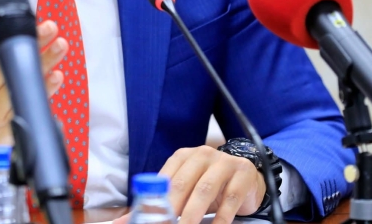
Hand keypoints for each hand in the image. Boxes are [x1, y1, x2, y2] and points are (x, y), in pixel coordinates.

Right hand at [0, 20, 66, 171]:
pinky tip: (56, 76)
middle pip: (10, 63)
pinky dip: (45, 90)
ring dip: (45, 62)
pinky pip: (30, 104)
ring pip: (23, 82)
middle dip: (32, 44)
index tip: (25, 21)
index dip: (8, 34)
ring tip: (60, 45)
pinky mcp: (11, 125)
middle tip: (50, 27)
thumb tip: (19, 32)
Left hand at [114, 146, 264, 223]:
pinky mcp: (242, 174)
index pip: (165, 178)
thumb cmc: (210, 185)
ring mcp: (223, 163)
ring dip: (193, 214)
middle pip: (182, 183)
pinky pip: (230, 198)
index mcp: (183, 157)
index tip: (148, 220)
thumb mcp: (185, 190)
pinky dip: (221, 218)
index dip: (155, 201)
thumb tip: (124, 220)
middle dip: (171, 209)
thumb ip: (159, 203)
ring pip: (204, 189)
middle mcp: (202, 155)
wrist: (246, 176)